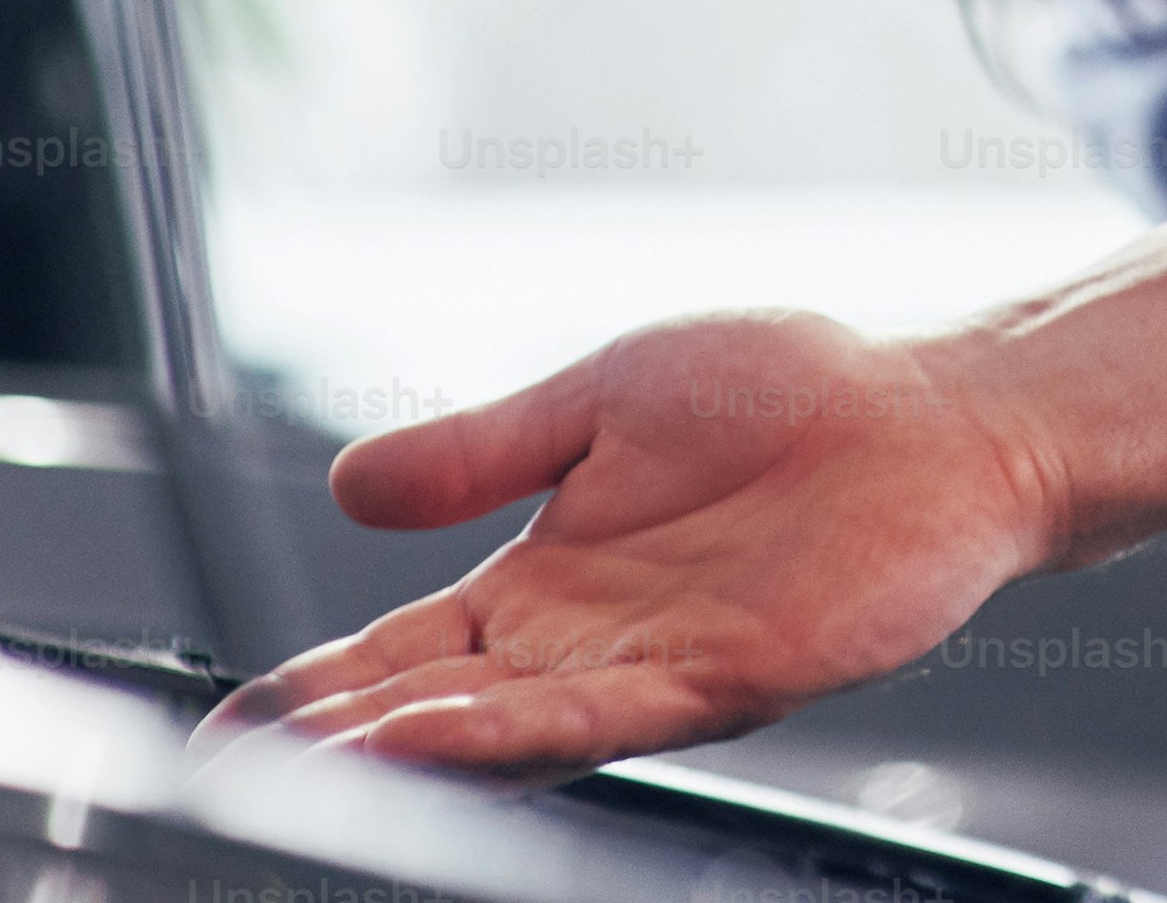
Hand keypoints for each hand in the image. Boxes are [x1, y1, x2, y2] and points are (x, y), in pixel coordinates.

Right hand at [196, 309, 1059, 780]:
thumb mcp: (602, 400)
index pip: (406, 652)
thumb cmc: (797, 391)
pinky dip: (520, 735)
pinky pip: (608, 716)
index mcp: (550, 582)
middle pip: (438, 708)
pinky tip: (448, 740)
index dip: (319, 688)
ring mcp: (658, 669)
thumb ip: (483, 451)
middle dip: (337, 743)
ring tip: (310, 770)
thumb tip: (348, 482)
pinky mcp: (731, 676)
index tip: (227, 721)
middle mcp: (590, 645)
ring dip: (409, 753)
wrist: (938, 411)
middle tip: (231, 775)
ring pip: (507, 731)